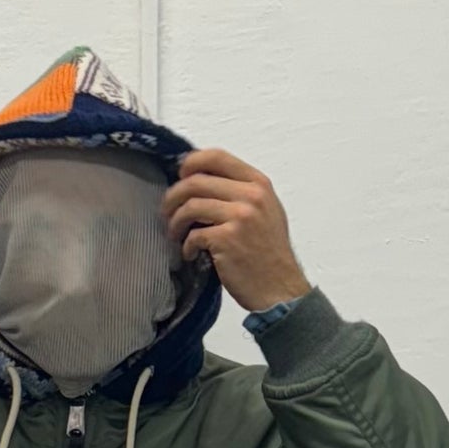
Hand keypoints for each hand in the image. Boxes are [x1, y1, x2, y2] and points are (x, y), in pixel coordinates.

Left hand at [162, 148, 310, 312]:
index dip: (191, 163)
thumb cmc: (270, 255)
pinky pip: (193, 235)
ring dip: (175, 221)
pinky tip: (191, 254)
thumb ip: (241, 193)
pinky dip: (186, 246)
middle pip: (196, 181)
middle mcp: (250, 195)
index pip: (217, 156)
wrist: (281, 290)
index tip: (180, 176)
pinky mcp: (226, 240)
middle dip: (173, 196)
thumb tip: (203, 183)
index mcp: (258, 184)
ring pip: (190, 206)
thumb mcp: (266, 212)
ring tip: (175, 234)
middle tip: (167, 211)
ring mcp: (239, 217)